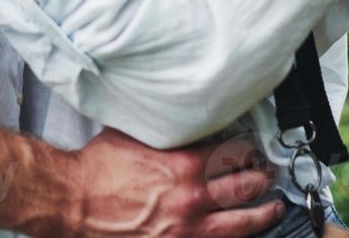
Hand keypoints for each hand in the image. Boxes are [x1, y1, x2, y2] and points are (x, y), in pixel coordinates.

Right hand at [43, 128, 283, 237]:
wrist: (74, 201)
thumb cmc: (98, 168)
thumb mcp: (136, 135)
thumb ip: (167, 132)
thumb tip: (185, 122)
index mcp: (183, 166)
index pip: (232, 154)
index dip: (248, 149)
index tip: (253, 146)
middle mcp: (191, 198)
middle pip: (244, 187)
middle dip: (262, 178)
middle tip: (269, 172)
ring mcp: (186, 229)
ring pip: (241, 222)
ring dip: (263, 212)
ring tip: (274, 206)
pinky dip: (235, 235)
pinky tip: (243, 232)